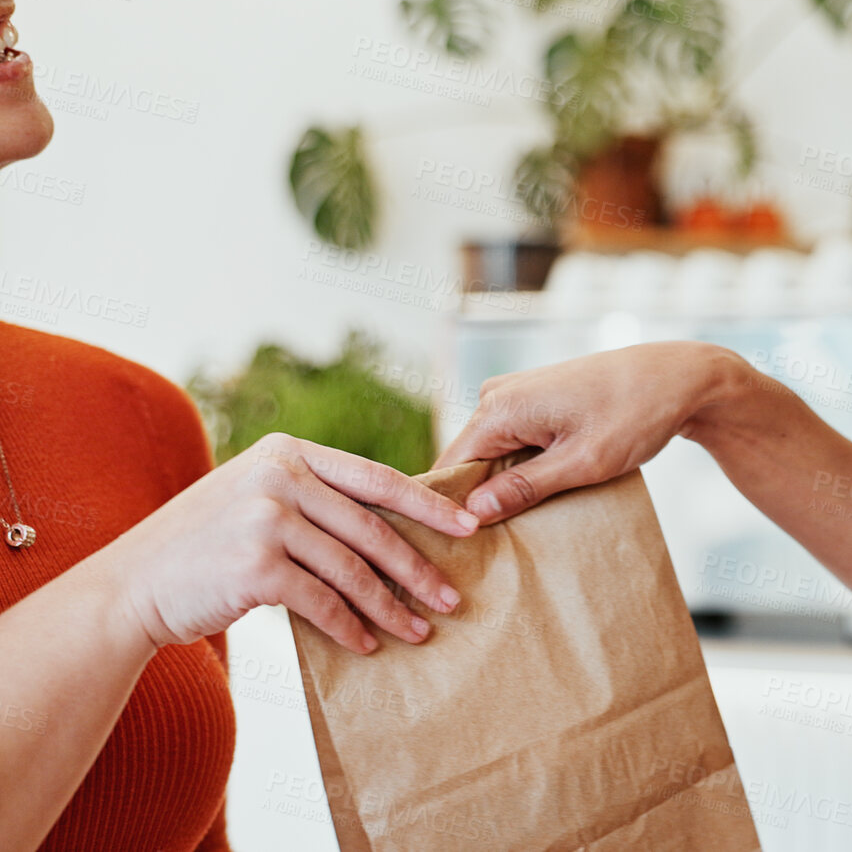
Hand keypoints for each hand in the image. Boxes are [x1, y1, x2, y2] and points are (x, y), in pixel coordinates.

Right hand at [110, 433, 475, 654]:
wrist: (132, 585)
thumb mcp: (257, 500)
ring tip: (419, 632)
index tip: (470, 527)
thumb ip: (314, 500)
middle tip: (452, 598)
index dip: (428, 505)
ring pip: (353, 570)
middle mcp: (279, 479)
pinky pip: (322, 602)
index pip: (377, 478)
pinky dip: (350, 627)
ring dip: (391, 607)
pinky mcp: (255, 567)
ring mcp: (266, 520)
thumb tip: (397, 531)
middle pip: (373, 528)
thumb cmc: (206, 548)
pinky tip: (367, 646)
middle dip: (419, 568)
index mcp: (288, 454)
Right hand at [434, 341, 742, 523]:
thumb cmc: (635, 414)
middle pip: (468, 463)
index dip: (451, 512)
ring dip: (503, 488)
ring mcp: (516, 394)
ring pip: (491, 455)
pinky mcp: (535, 400)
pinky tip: (536, 499)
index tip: (457, 551)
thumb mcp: (582, 462)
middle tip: (489, 552)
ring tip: (515, 530)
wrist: (677, 377)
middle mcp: (497, 395)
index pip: (450, 470)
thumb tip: (473, 514)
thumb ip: (525, 488)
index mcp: (499, 408)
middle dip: (478, 503)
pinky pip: (512, 442)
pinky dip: (521, 470)